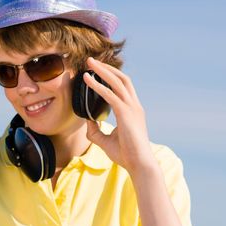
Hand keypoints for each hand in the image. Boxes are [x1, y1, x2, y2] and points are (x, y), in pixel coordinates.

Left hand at [83, 57, 156, 174]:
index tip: (97, 70)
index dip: (111, 76)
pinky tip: (88, 80)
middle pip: (121, 78)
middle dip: (106, 67)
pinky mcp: (126, 113)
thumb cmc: (125, 154)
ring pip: (117, 81)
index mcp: (132, 110)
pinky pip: (110, 95)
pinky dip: (98, 86)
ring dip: (102, 70)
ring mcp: (132, 108)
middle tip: (91, 61)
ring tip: (89, 63)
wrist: (138, 164)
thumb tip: (86, 121)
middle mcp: (134, 105)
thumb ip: (95, 130)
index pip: (123, 87)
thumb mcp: (105, 140)